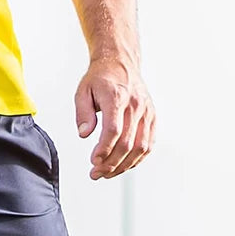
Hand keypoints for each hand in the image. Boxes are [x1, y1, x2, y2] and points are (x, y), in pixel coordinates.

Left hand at [74, 58, 155, 178]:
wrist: (121, 62)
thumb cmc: (100, 78)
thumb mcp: (83, 91)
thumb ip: (82, 113)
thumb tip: (84, 135)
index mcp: (117, 97)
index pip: (113, 130)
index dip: (104, 150)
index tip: (93, 161)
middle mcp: (135, 104)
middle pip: (126, 143)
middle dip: (110, 163)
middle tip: (96, 173)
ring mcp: (146, 111)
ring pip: (140, 147)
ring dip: (123, 166)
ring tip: (107, 173)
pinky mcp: (152, 117)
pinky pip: (149, 144)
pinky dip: (137, 159)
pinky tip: (123, 166)